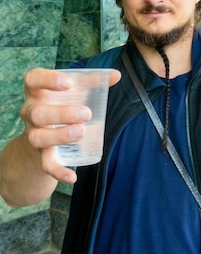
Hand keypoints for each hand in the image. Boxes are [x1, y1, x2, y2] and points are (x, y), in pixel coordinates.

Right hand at [21, 67, 120, 182]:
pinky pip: (46, 165)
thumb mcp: (75, 91)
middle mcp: (31, 113)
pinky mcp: (42, 155)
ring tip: (81, 132)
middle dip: (61, 113)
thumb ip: (94, 81)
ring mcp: (34, 135)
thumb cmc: (61, 105)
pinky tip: (73, 177)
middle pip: (37, 113)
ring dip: (59, 136)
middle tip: (86, 113)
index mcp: (37, 92)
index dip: (47, 79)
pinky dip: (59, 172)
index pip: (32, 80)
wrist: (44, 136)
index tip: (68, 83)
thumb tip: (116, 75)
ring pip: (38, 138)